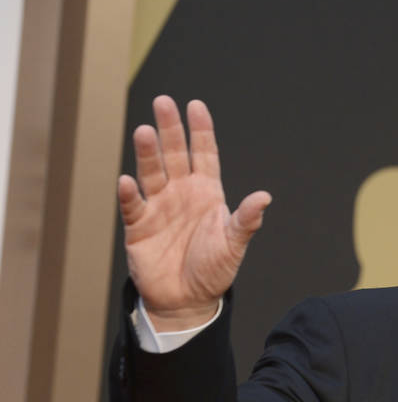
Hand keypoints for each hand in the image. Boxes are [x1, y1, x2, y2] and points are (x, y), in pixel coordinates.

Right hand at [117, 96, 271, 330]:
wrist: (188, 300)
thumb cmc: (214, 270)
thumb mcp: (234, 244)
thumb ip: (246, 220)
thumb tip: (265, 197)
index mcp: (207, 192)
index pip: (204, 154)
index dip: (201, 131)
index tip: (196, 106)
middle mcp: (181, 193)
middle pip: (174, 154)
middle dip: (170, 129)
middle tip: (163, 101)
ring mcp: (158, 207)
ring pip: (151, 172)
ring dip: (148, 153)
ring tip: (145, 132)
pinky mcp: (138, 226)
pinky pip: (133, 205)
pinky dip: (130, 193)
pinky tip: (128, 181)